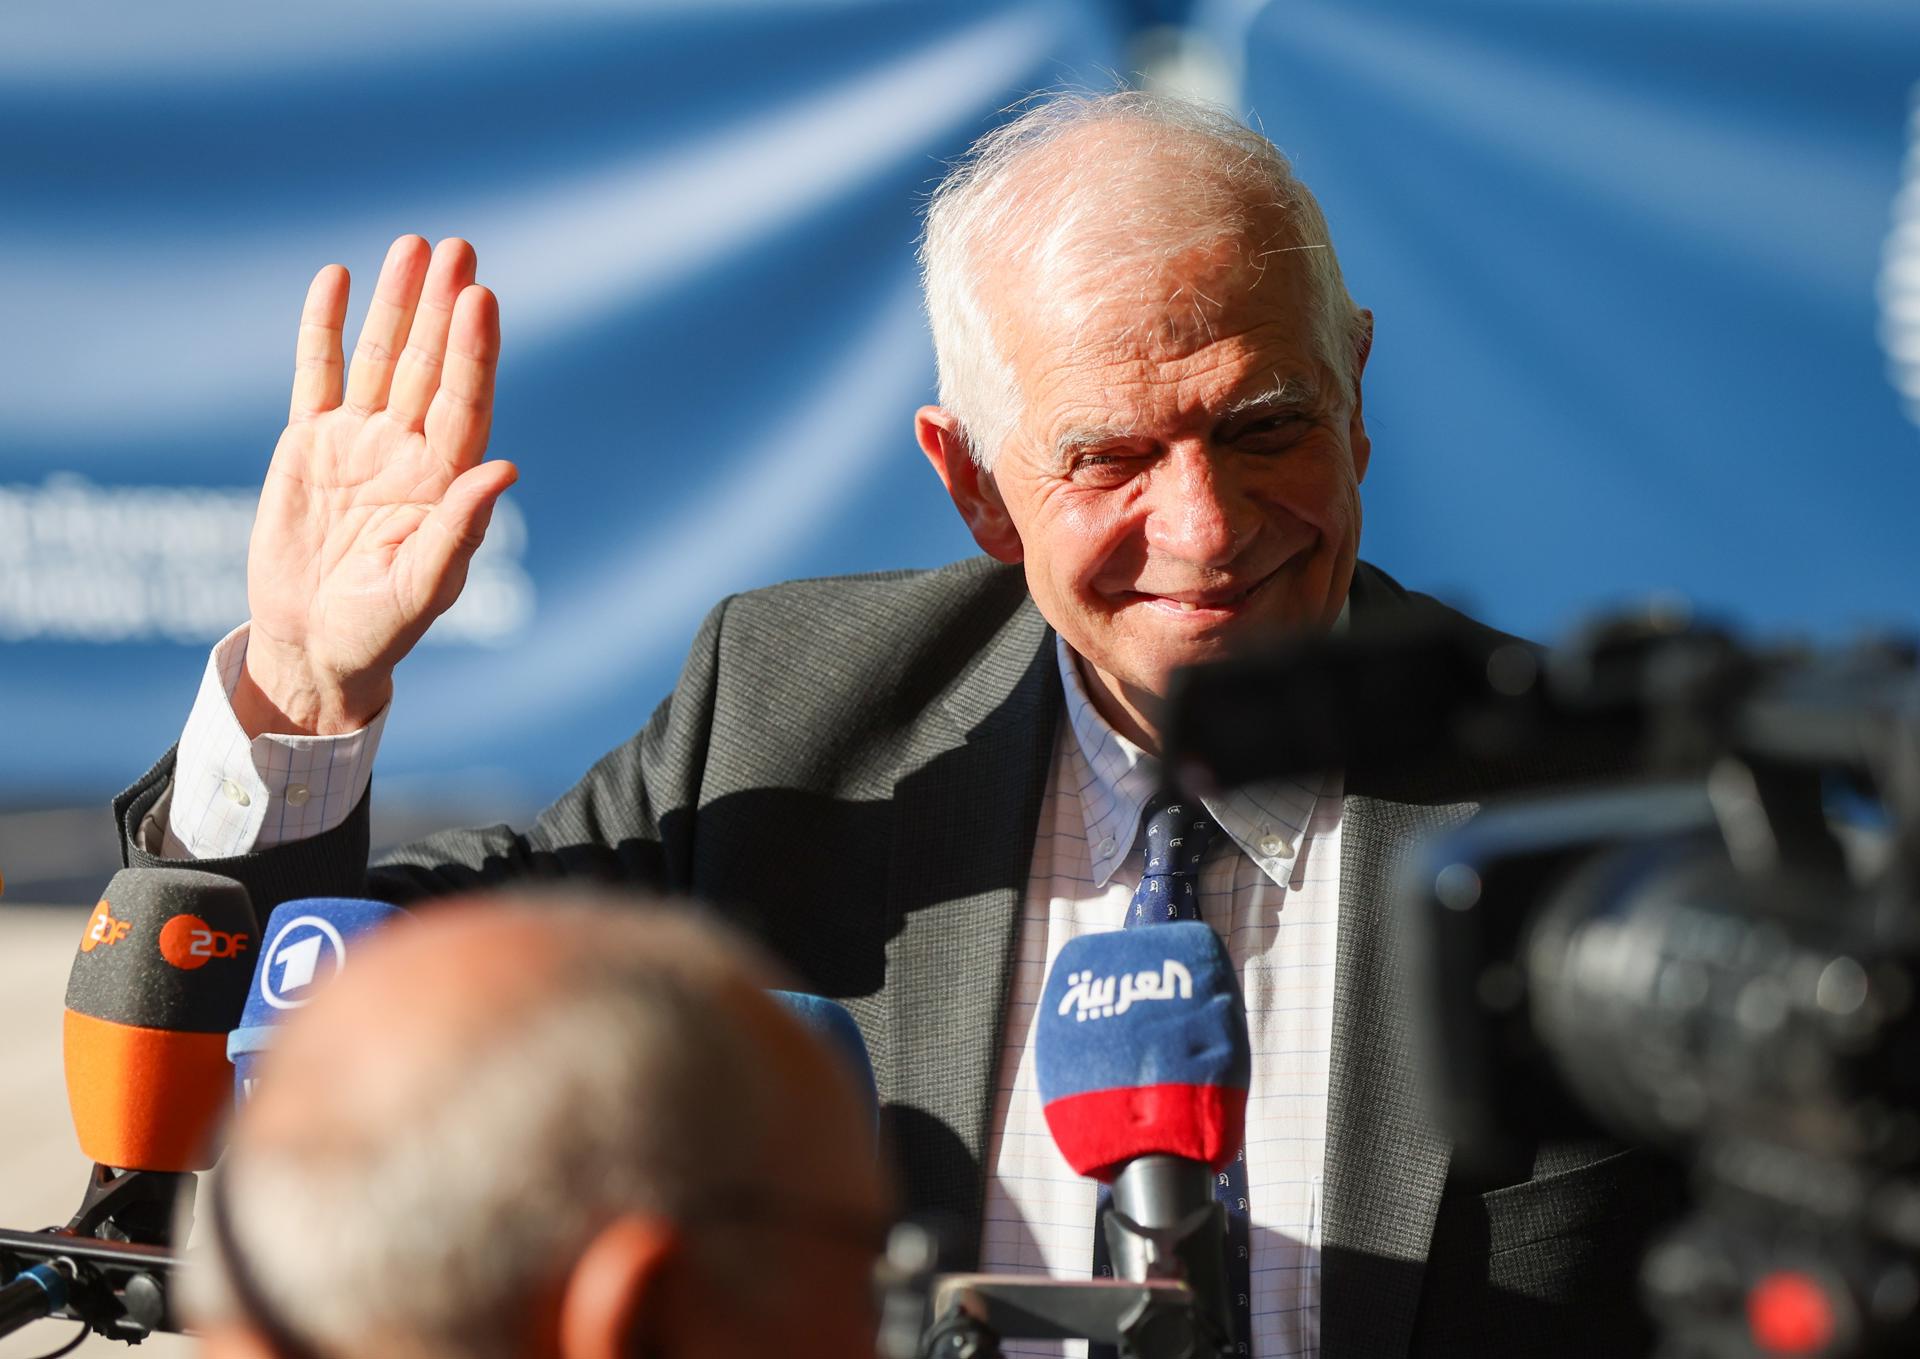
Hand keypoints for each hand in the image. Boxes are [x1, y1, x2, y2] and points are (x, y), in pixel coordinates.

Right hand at [234, 235, 516, 736]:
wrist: (315, 645)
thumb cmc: (380, 629)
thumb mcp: (423, 588)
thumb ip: (459, 530)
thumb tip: (504, 469)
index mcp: (445, 482)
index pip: (466, 402)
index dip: (474, 351)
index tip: (480, 299)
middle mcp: (409, 450)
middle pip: (431, 365)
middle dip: (443, 307)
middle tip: (458, 248)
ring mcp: (360, 441)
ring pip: (382, 358)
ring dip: (397, 303)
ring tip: (412, 245)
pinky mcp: (309, 442)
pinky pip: (317, 373)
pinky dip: (325, 327)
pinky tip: (337, 279)